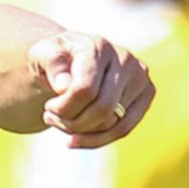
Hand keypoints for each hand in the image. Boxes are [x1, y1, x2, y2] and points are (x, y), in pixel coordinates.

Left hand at [32, 32, 152, 147]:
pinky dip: (97, 140)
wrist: (71, 59)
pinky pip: (124, 129)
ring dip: (81, 132)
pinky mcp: (146, 93)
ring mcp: (140, 77)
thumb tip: (64, 86)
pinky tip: (76, 138)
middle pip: (102, 109)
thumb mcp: (42, 54)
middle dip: (71, 122)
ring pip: (113, 123)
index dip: (63, 107)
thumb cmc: (55, 60)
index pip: (85, 89)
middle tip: (51, 118)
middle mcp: (125, 59)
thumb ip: (51, 64)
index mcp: (98, 47)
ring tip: (61, 122)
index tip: (49, 107)